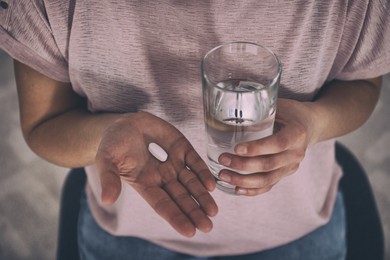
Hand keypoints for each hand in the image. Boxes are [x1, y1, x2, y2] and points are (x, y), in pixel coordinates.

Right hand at [95, 112, 217, 236]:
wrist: (123, 123)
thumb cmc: (112, 145)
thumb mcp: (106, 161)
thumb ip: (109, 179)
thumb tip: (107, 200)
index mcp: (145, 184)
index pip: (162, 204)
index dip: (176, 217)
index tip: (190, 231)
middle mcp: (161, 177)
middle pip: (180, 197)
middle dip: (194, 211)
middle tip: (208, 226)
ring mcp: (173, 163)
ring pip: (191, 182)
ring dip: (202, 196)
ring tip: (213, 211)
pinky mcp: (181, 147)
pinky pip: (194, 162)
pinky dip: (203, 173)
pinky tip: (211, 185)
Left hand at [217, 98, 318, 195]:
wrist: (311, 124)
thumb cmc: (290, 111)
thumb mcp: (279, 105)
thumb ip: (260, 107)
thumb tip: (229, 103)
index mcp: (296, 133)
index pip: (277, 143)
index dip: (257, 148)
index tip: (236, 148)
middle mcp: (296, 153)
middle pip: (269, 165)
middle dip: (243, 165)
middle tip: (222, 159)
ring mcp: (292, 166)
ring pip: (267, 179)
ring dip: (243, 180)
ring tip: (223, 175)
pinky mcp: (286, 173)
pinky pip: (269, 185)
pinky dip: (252, 190)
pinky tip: (236, 189)